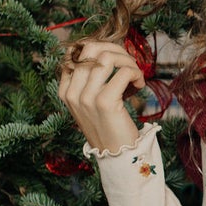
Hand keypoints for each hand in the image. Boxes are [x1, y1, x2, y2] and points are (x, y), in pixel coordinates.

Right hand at [56, 38, 144, 155]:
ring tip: (135, 75)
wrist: (117, 158)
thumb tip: (108, 52)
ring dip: (128, 61)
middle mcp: (72, 93)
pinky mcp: (105, 103)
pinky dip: (136, 73)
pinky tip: (140, 84)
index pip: (75, 52)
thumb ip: (92, 81)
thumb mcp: (92, 104)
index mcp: (66, 91)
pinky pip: (123, 72)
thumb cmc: (109, 128)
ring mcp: (86, 98)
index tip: (116, 60)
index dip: (100, 48)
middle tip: (129, 64)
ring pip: (107, 57)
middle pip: (91, 48)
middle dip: (116, 50)